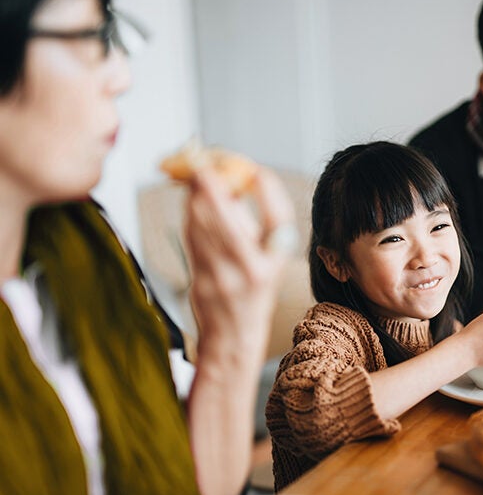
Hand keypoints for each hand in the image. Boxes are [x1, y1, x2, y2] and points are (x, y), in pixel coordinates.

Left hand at [184, 166, 295, 354]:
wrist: (233, 332)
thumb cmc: (254, 290)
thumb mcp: (269, 257)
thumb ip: (254, 222)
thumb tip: (231, 181)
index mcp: (276, 261)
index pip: (278, 218)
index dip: (267, 189)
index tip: (256, 169)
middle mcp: (253, 268)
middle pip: (228, 212)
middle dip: (212, 180)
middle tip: (207, 162)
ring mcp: (224, 275)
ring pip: (203, 220)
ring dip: (197, 193)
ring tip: (199, 178)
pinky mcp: (201, 278)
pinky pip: (192, 235)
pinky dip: (191, 213)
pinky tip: (193, 205)